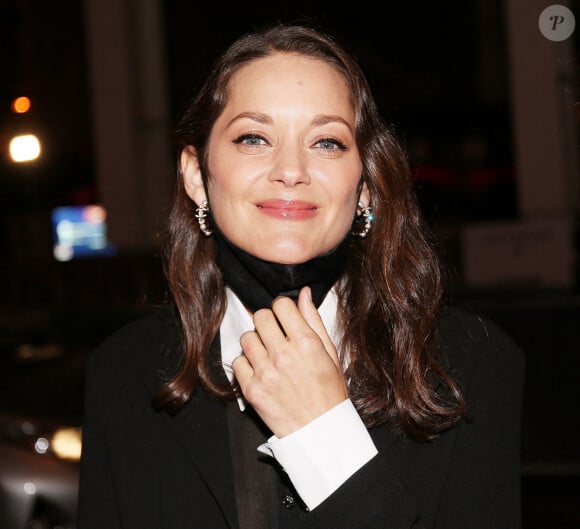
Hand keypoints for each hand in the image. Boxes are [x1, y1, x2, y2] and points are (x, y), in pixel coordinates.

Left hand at [232, 286, 347, 437]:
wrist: (321, 431)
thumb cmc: (329, 392)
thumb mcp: (330, 353)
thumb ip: (314, 320)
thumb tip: (303, 294)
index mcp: (306, 343)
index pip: (281, 304)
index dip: (283, 309)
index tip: (284, 318)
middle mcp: (284, 355)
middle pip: (261, 317)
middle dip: (267, 322)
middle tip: (275, 336)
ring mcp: (266, 373)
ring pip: (246, 338)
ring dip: (255, 342)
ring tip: (267, 354)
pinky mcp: (252, 390)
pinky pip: (237, 363)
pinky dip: (246, 365)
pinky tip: (260, 371)